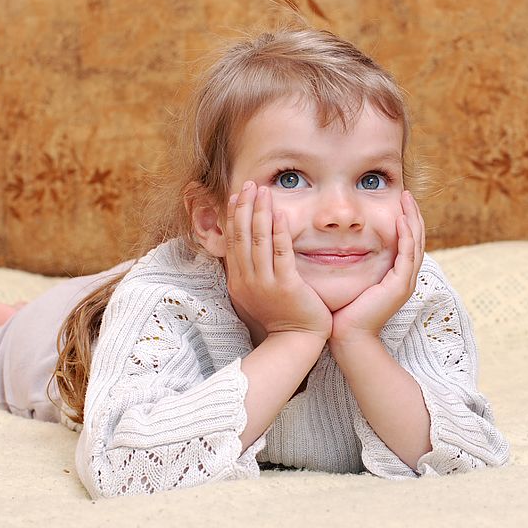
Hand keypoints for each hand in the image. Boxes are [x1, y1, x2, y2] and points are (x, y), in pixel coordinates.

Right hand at [224, 181, 331, 342]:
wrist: (295, 342)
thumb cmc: (282, 319)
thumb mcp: (257, 295)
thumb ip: (252, 273)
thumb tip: (249, 253)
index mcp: (238, 281)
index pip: (232, 241)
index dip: (233, 216)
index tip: (236, 196)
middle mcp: (247, 280)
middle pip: (241, 236)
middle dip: (244, 207)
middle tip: (248, 184)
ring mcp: (265, 283)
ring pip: (258, 240)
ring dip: (259, 213)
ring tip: (263, 191)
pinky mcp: (285, 285)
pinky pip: (280, 253)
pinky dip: (279, 231)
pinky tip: (280, 214)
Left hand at [330, 191, 424, 345]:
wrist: (348, 336)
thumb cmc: (345, 312)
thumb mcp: (352, 281)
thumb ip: (354, 265)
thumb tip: (339, 247)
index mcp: (396, 277)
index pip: (407, 243)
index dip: (406, 221)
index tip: (400, 202)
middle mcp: (405, 278)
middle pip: (417, 239)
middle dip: (413, 215)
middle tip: (408, 194)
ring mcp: (405, 282)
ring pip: (416, 243)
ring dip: (412, 220)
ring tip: (407, 200)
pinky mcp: (399, 285)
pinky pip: (407, 255)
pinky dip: (406, 236)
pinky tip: (401, 220)